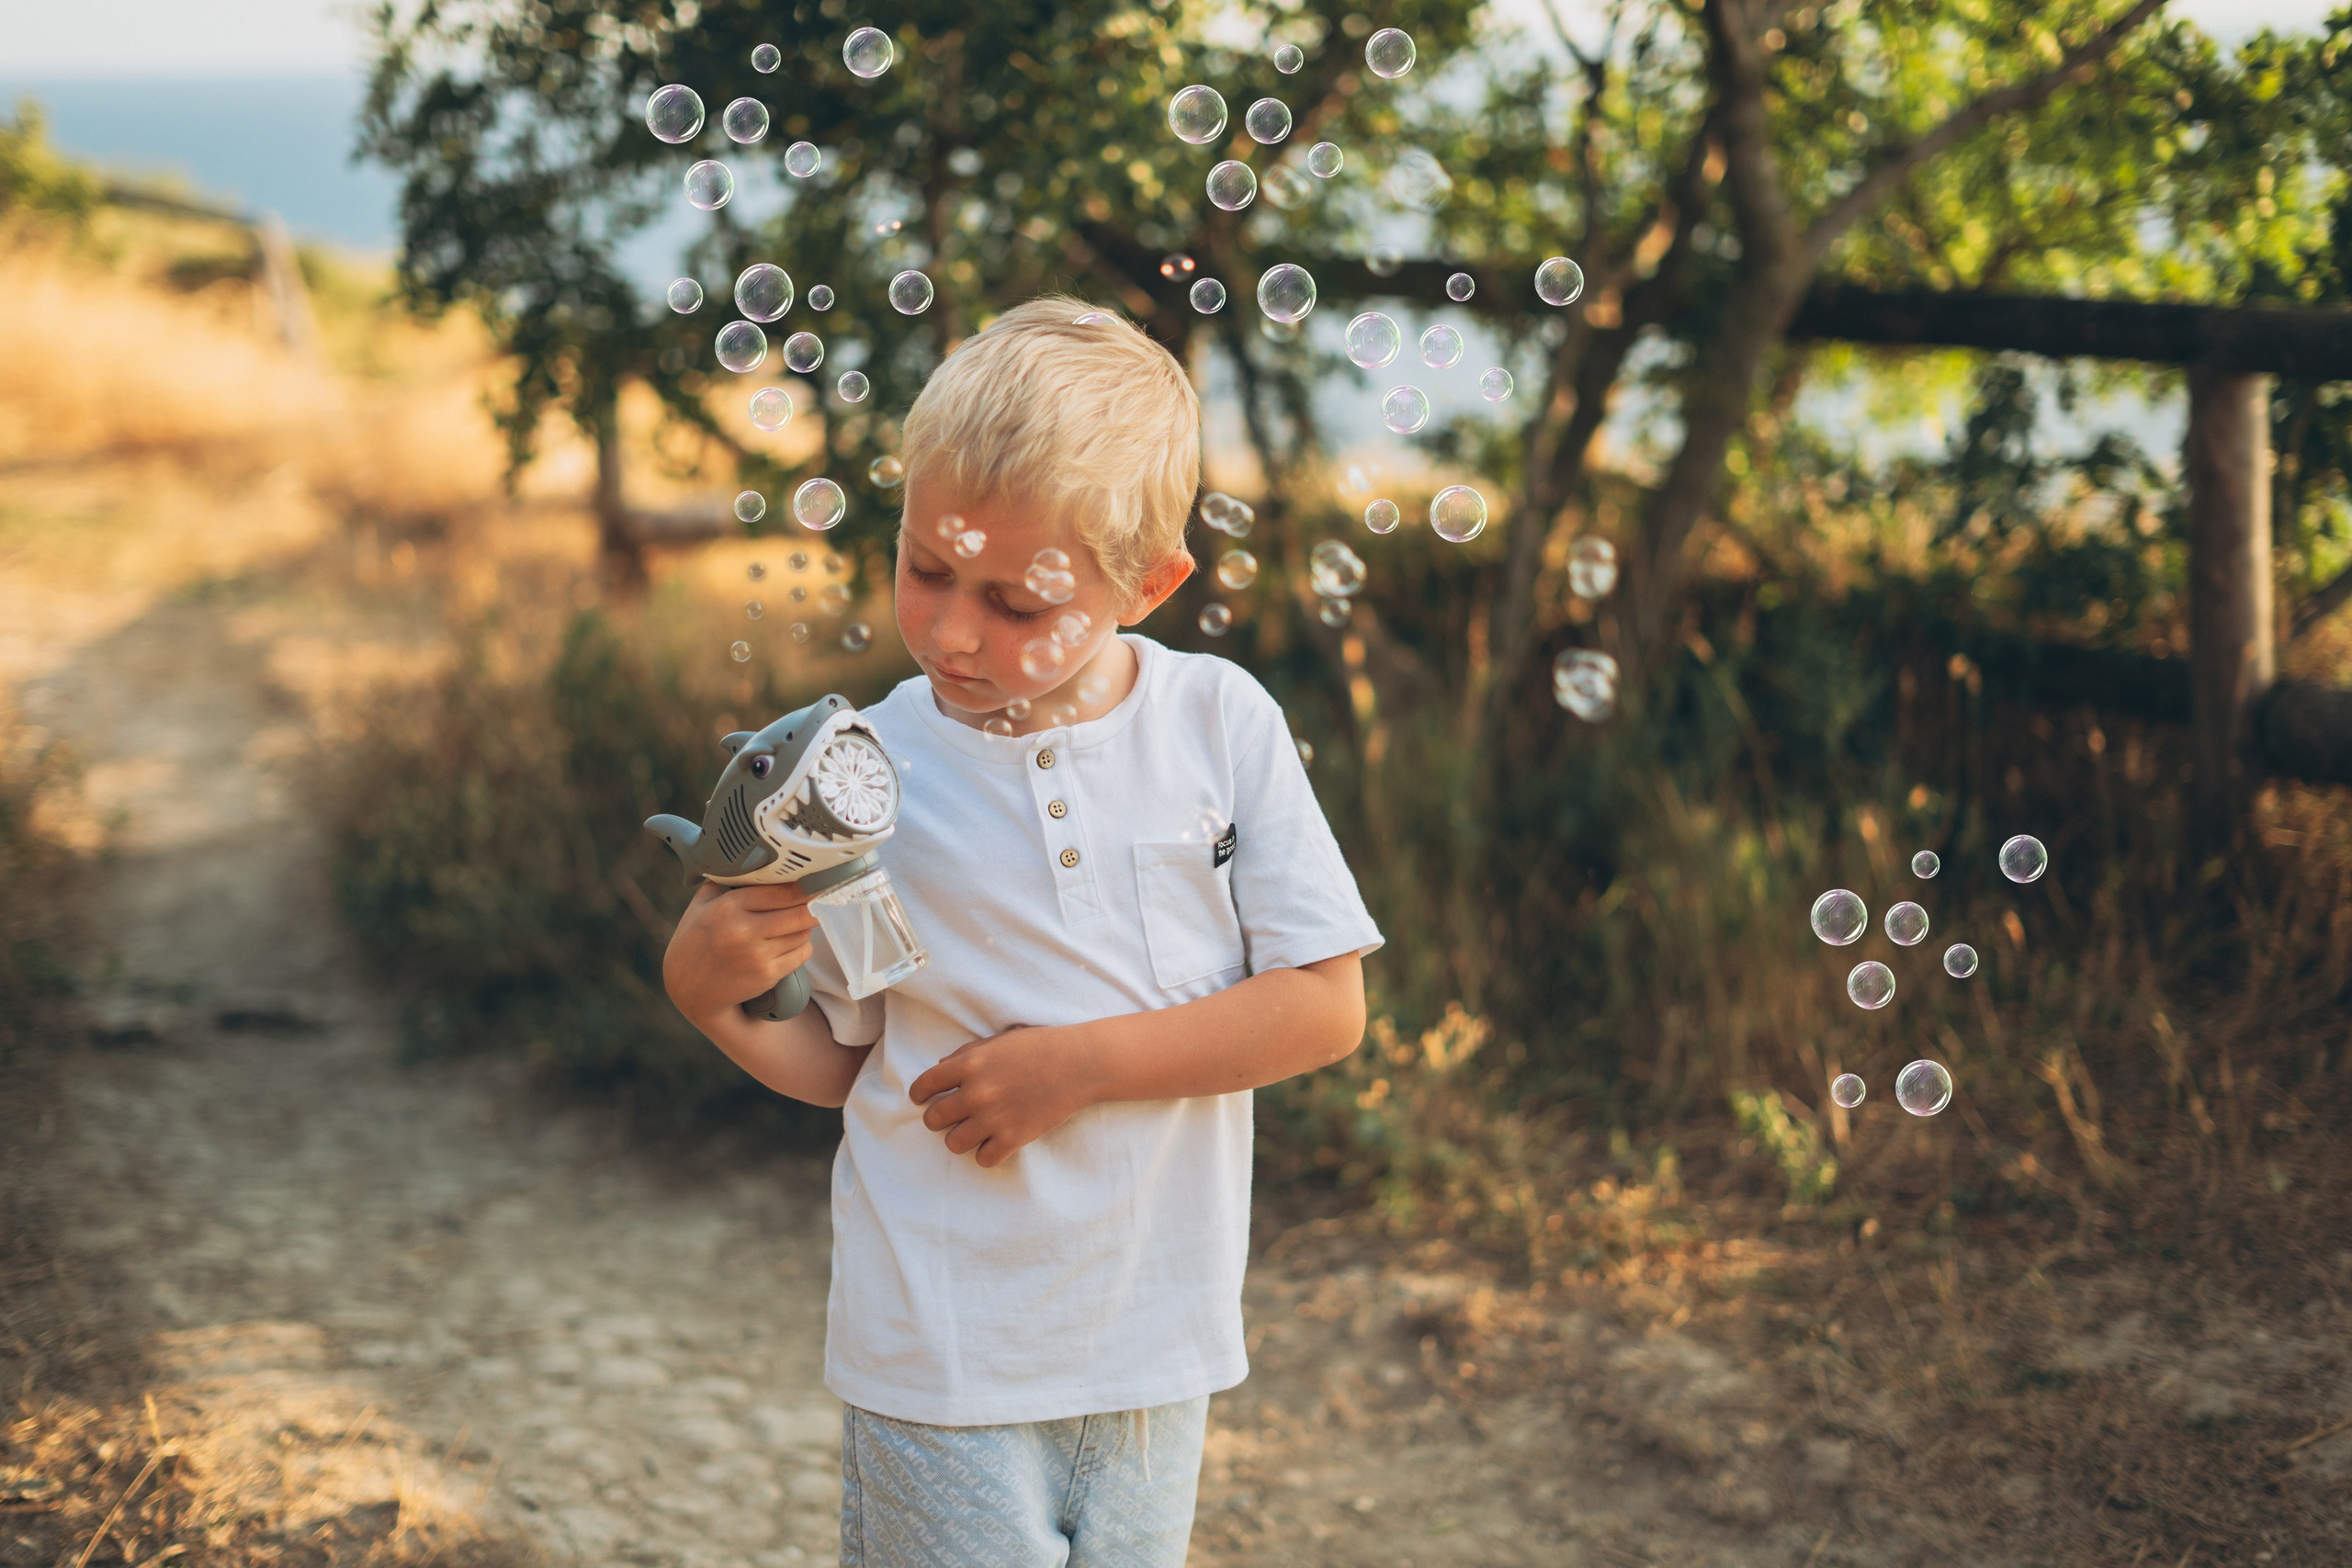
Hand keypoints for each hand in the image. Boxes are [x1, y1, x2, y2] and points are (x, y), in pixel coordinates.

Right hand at [663, 880, 816, 1029]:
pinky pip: (801, 954)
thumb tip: (757, 865)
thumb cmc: (696, 942)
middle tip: (821, 899)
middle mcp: (744, 930)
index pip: (782, 891)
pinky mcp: (767, 975)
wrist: (689, 989)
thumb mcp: (701, 906)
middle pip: (800, 912)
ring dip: (805, 927)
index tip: (816, 881)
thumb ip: (726, 883)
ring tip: (794, 923)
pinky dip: (802, 947)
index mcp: (729, 906)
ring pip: (803, 933)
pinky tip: (790, 944)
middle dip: (814, 905)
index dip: (805, 886)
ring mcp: (757, 955)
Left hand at [909, 1025, 1097, 1167]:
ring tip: (972, 1130)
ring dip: (959, 1138)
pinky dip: (986, 1153)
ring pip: (953, 1144)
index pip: (924, 1085)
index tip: (921, 1099)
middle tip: (950, 1115)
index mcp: (970, 1064)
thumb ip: (966, 1053)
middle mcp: (976, 1093)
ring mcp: (994, 1118)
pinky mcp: (1014, 1138)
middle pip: (933, 1119)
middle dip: (938, 1118)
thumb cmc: (1040, 1046)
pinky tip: (994, 1142)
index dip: (919, 1094)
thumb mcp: (998, 1041)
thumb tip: (939, 1068)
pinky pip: (983, 1159)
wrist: (1079, 1064)